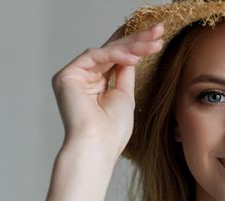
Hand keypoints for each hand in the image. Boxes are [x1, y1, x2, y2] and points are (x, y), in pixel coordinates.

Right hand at [51, 22, 164, 154]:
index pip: (116, 58)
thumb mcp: (124, 95)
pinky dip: (115, 54)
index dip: (136, 46)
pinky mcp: (66, 76)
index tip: (157, 37)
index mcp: (95, 84)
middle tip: (158, 30)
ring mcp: (73, 76)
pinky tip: (134, 57)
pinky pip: (94, 56)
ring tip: (154, 44)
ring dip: (132, 45)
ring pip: (105, 51)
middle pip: (111, 51)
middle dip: (137, 39)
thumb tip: (131, 53)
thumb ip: (124, 73)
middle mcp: (82, 77)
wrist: (98, 146)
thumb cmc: (112, 131)